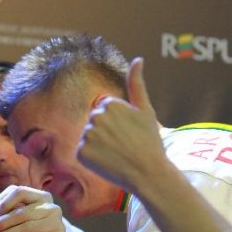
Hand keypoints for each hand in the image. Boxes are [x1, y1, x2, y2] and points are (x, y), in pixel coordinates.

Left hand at [77, 58, 168, 193]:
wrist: (148, 172)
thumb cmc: (150, 142)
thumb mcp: (145, 110)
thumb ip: (136, 84)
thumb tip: (137, 59)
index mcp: (109, 104)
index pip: (105, 112)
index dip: (118, 125)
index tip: (130, 134)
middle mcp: (96, 117)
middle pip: (95, 124)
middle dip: (106, 134)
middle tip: (124, 146)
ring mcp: (87, 135)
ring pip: (88, 138)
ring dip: (98, 147)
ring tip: (116, 155)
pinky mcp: (81, 153)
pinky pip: (82, 154)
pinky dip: (92, 160)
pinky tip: (107, 163)